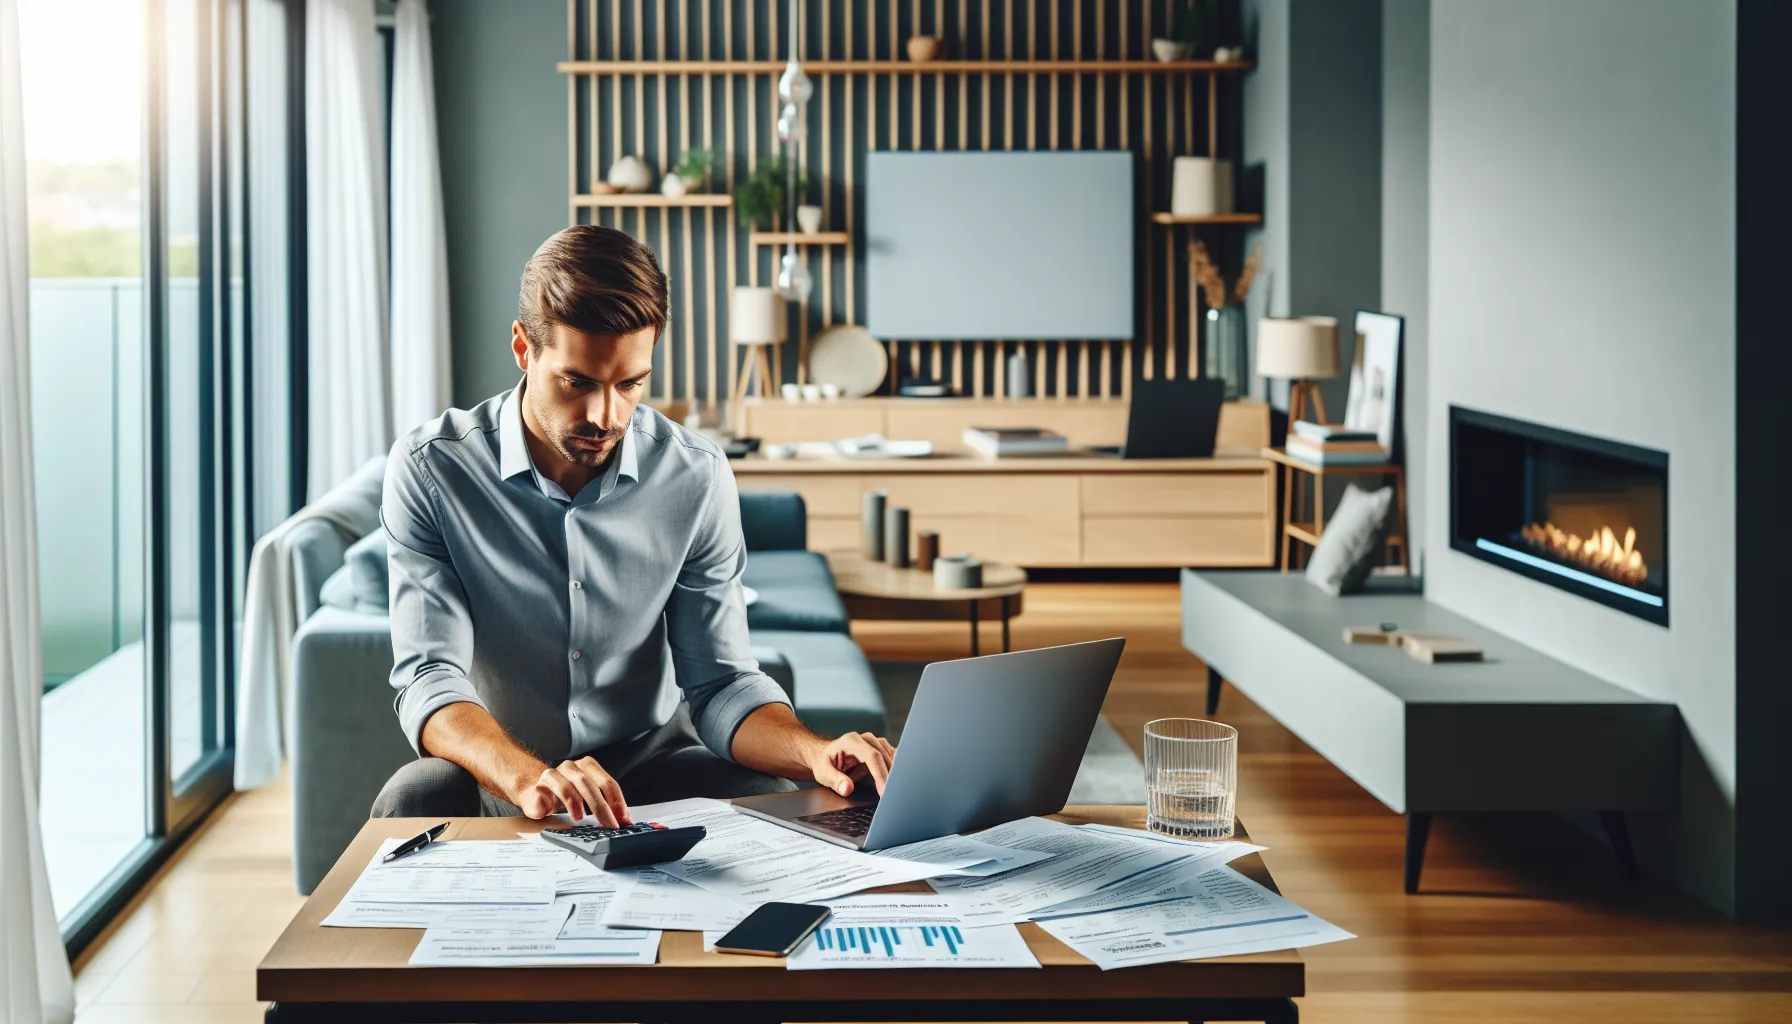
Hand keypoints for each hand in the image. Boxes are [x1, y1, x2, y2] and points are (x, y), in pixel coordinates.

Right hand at [515, 756, 631, 825]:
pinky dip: (557, 804)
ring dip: (578, 803)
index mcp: (588, 767)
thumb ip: (602, 804)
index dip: (617, 802)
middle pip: (591, 784)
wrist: (533, 794)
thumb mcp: (585, 798)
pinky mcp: (540, 784)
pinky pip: (550, 793)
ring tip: (581, 819)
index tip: (623, 820)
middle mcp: (573, 767)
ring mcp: (555, 773)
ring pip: (570, 786)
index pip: (608, 783)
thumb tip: (622, 821)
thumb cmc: (563, 797)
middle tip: (609, 824)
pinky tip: (559, 813)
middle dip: (602, 806)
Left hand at [808, 732, 897, 797]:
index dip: (880, 774)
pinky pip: (892, 757)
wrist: (824, 754)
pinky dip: (895, 770)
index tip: (885, 790)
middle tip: (893, 796)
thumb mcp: (824, 773)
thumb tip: (847, 788)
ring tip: (895, 791)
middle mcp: (865, 738)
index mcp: (851, 741)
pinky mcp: (880, 749)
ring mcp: (874, 742)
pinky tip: (896, 782)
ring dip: (894, 773)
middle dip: (890, 776)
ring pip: (891, 756)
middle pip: (884, 756)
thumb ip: (835, 780)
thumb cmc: (824, 763)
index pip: (872, 756)